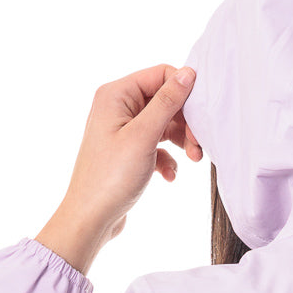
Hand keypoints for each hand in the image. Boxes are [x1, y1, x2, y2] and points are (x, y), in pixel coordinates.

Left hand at [36, 63, 203, 274]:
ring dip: (181, 141)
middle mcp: (117, 107)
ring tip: (192, 161)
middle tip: (199, 145)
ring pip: (164, 125)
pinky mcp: (128, 152)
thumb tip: (188, 73)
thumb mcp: (144, 136)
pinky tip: (169, 175)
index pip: (160, 75)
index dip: (184, 92)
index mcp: (116, 94)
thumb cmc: (111, 178)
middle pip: (164, 101)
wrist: (90, 219)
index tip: (201, 117)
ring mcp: (123, 130)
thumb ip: (167, 102)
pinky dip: (167, 158)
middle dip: (185, 122)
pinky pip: (157, 146)